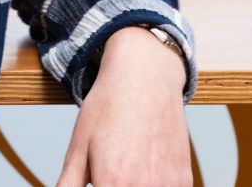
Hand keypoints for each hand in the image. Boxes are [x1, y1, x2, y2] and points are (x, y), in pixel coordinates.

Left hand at [55, 27, 191, 186]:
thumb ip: (68, 186)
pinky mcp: (184, 180)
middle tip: (109, 175)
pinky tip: (143, 170)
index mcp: (113, 183)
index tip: (97, 182)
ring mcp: (168, 186)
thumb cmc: (108, 108)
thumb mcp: (78, 148)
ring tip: (125, 170)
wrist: (145, 76)